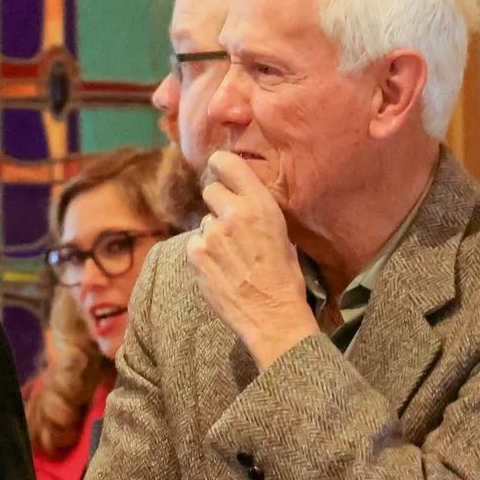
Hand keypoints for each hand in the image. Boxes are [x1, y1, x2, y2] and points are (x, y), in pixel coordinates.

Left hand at [190, 152, 319, 368]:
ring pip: (205, 222)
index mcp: (260, 205)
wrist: (272, 315)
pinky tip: (220, 268)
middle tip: (231, 224)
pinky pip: (195, 244)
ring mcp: (211, 234)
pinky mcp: (195, 255)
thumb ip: (258, 211)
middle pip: (210, 190)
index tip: (219, 169)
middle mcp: (233, 214)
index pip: (227, 163)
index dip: (220, 165)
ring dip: (213, 234)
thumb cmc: (285, 278)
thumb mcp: (282, 234)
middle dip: (218, 203)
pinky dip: (203, 254)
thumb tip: (243, 198)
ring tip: (231, 256)